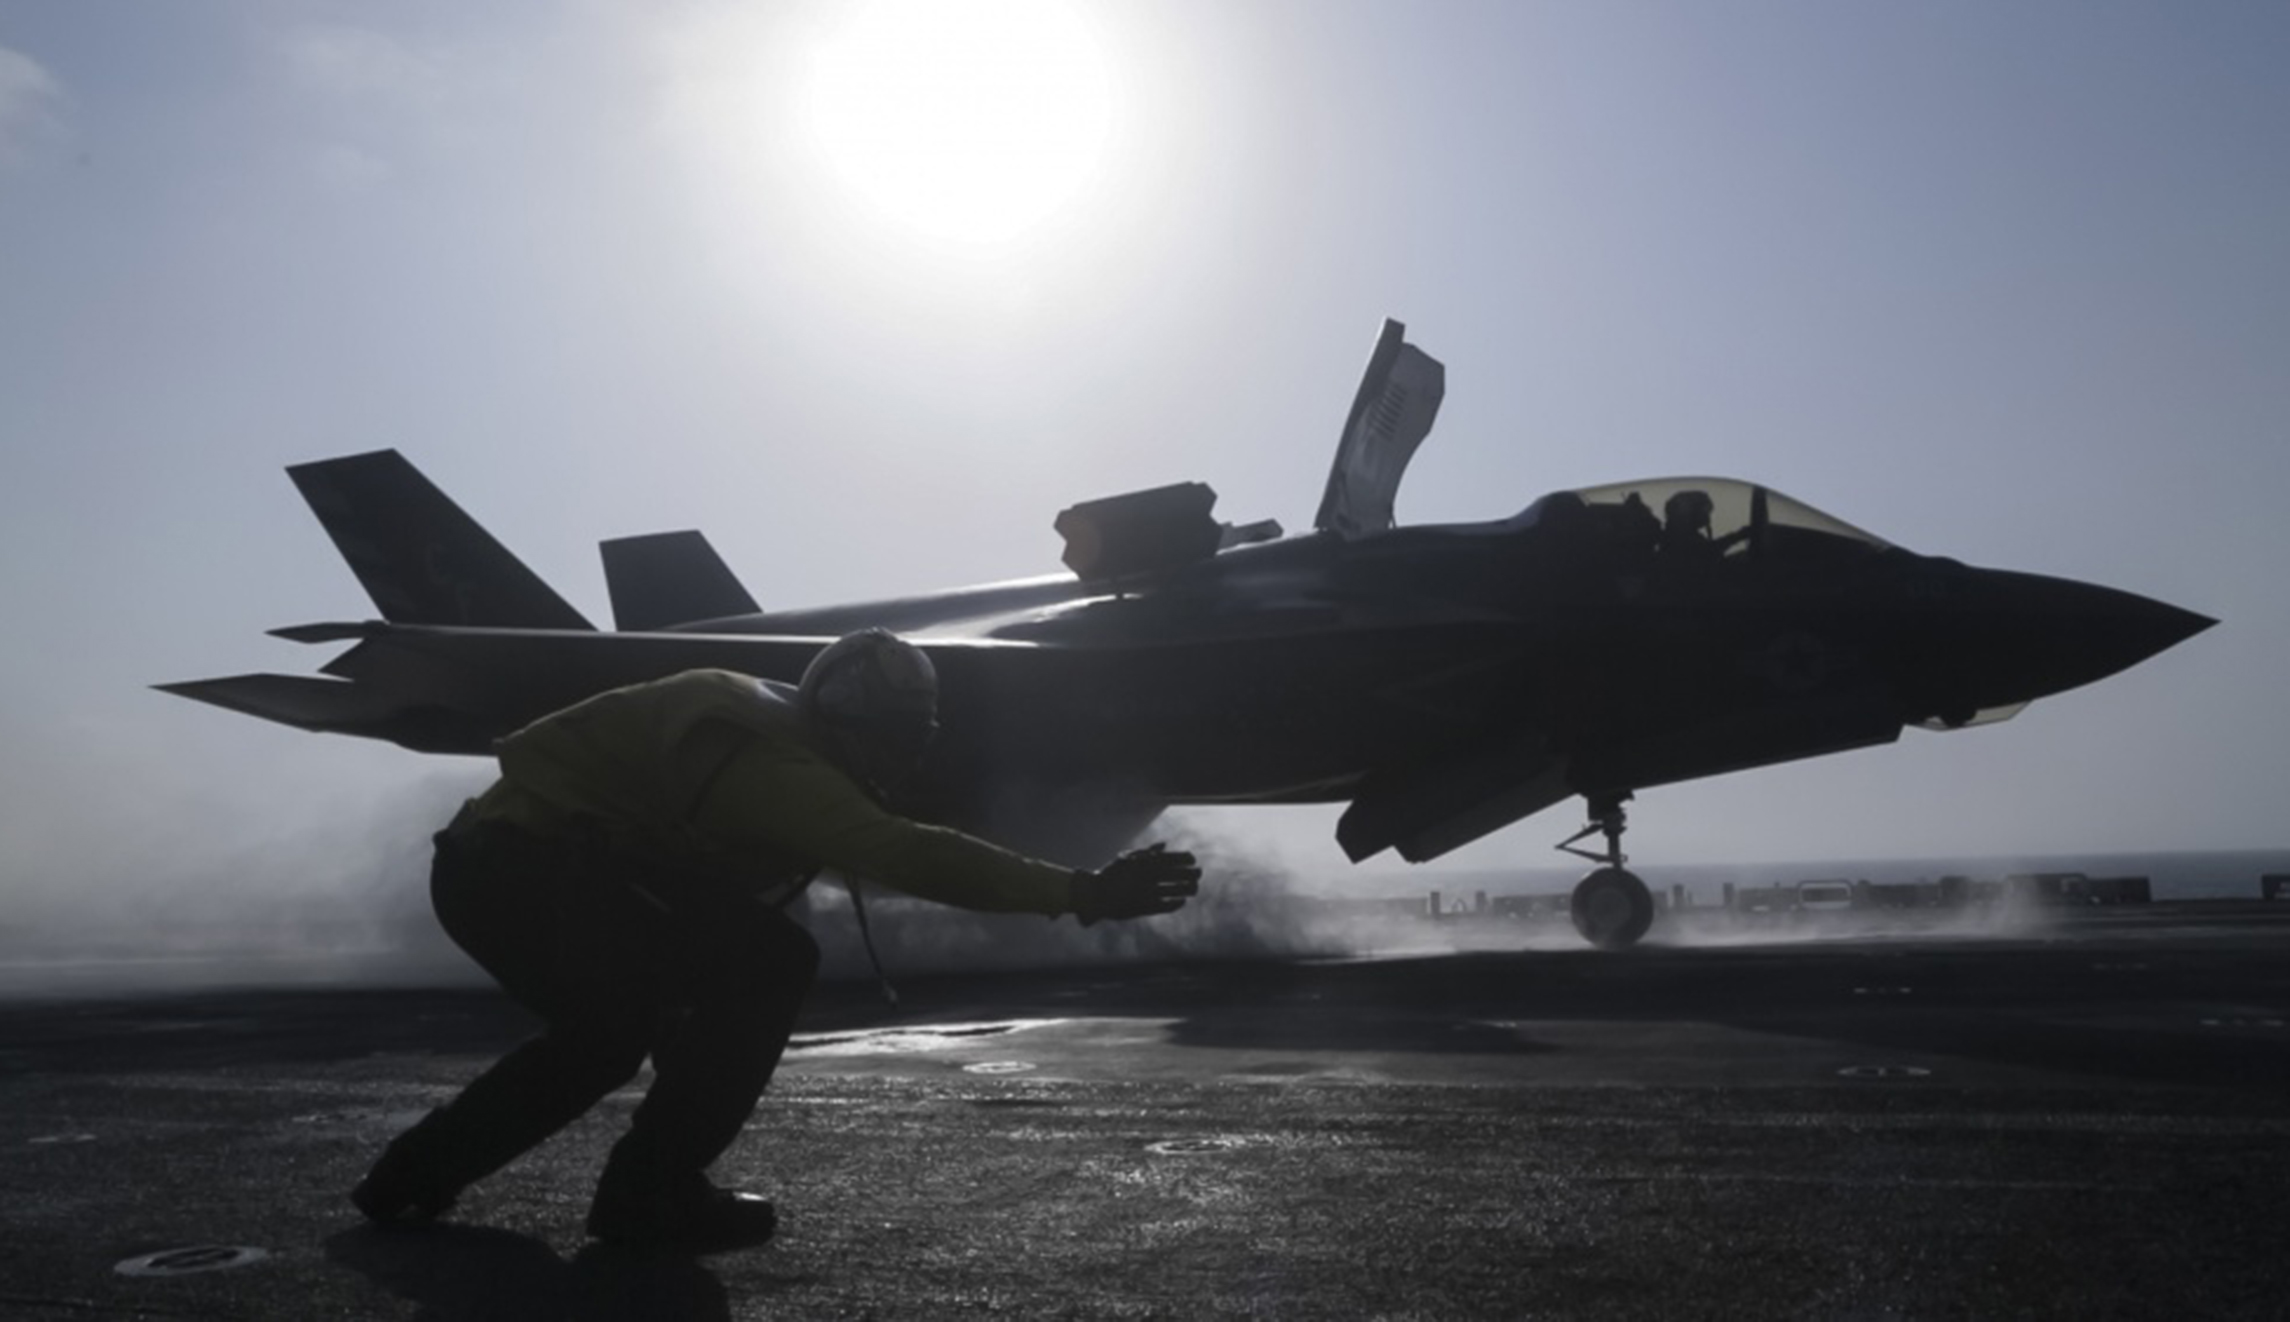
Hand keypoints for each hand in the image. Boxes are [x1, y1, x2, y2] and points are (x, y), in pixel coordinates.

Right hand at [1071, 843, 1201, 925]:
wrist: (1096, 895)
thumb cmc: (1112, 875)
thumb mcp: (1127, 858)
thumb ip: (1147, 852)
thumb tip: (1164, 845)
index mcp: (1146, 862)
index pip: (1176, 858)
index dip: (1188, 859)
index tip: (1193, 861)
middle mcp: (1151, 876)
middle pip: (1181, 874)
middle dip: (1193, 874)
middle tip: (1198, 874)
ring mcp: (1150, 892)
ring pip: (1179, 890)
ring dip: (1189, 889)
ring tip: (1193, 888)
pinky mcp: (1147, 907)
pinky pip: (1169, 905)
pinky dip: (1177, 902)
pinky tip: (1181, 901)